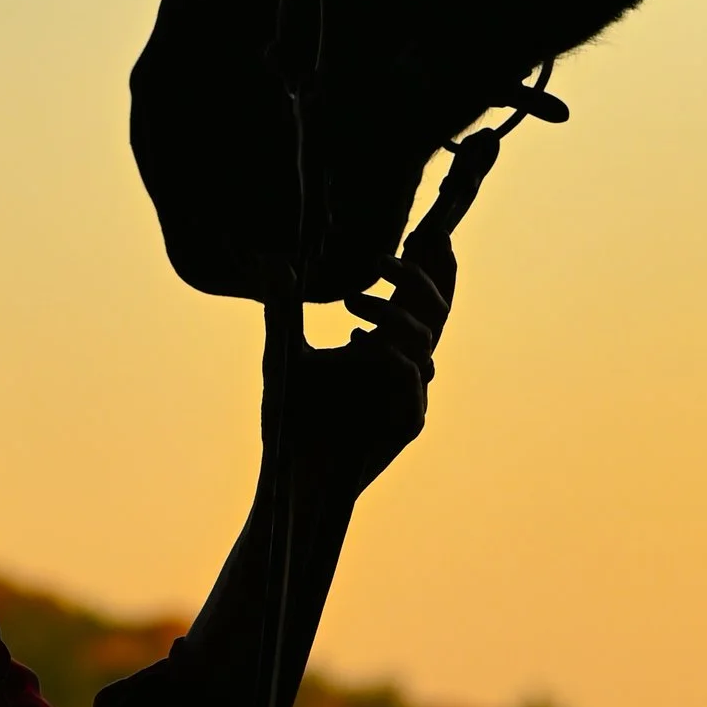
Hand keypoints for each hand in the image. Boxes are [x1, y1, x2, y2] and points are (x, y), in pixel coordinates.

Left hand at [260, 141, 480, 499]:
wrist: (292, 475)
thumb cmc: (292, 419)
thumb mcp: (285, 353)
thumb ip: (283, 308)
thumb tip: (271, 259)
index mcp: (385, 347)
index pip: (419, 300)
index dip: (428, 267)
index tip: (424, 232)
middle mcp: (404, 367)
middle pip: (436, 313)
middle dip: (422, 279)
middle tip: (390, 254)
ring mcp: (410, 395)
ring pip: (424, 342)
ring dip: (393, 314)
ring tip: (351, 301)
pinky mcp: (408, 423)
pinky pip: (412, 383)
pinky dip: (391, 359)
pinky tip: (359, 344)